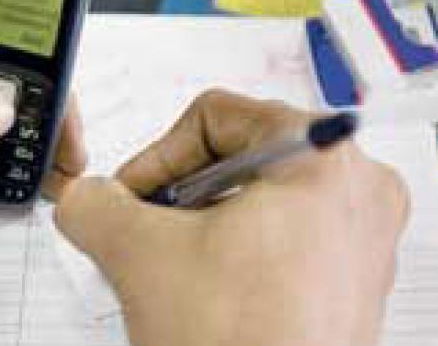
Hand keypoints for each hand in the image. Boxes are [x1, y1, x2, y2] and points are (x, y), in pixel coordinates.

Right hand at [55, 90, 407, 345]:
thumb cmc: (237, 343)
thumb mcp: (138, 254)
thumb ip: (93, 205)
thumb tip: (78, 196)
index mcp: (320, 158)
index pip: (215, 115)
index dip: (157, 154)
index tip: (132, 199)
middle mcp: (356, 190)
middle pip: (238, 156)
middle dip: (177, 196)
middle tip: (147, 233)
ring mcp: (359, 238)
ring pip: (256, 199)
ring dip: (201, 226)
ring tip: (173, 268)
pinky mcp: (350, 278)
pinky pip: (280, 236)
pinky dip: (232, 252)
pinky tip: (205, 291)